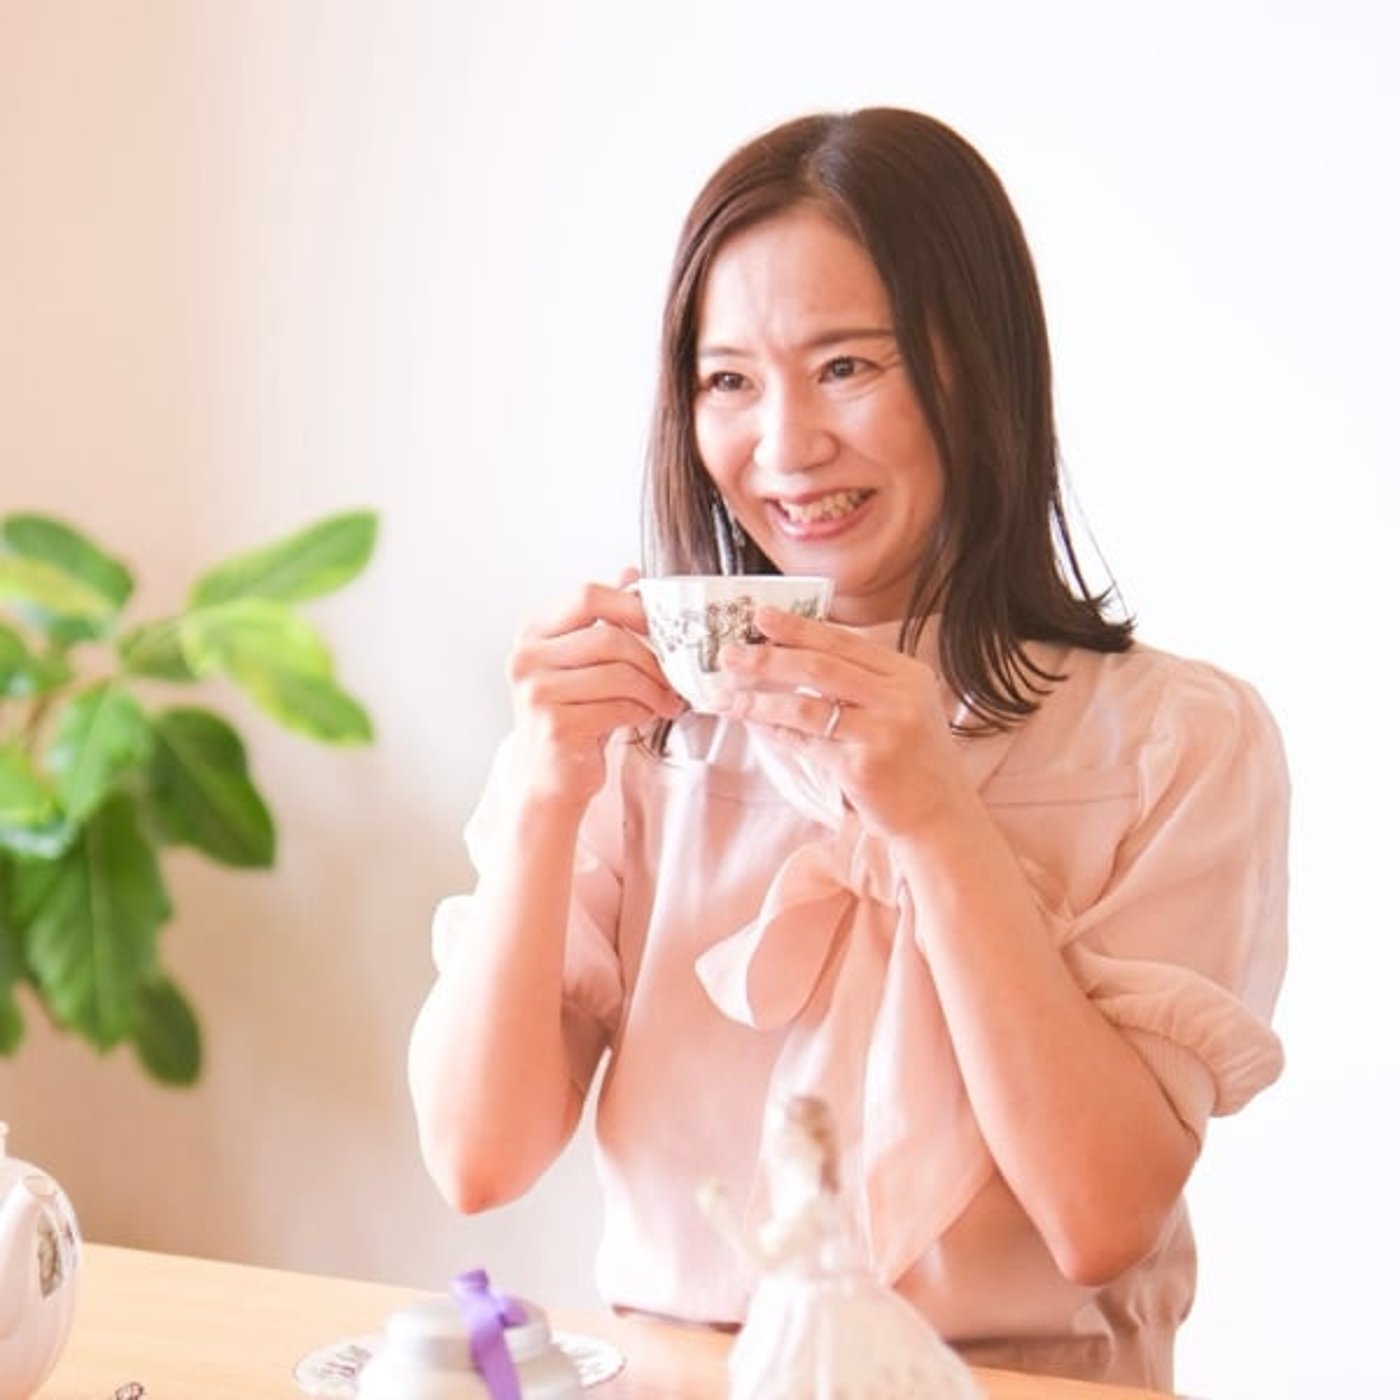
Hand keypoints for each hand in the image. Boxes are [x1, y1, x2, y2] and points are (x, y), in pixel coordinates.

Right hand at [508, 569, 684, 810]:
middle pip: (610, 638)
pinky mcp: (555, 727)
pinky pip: (618, 707)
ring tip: (665, 701)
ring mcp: (537, 693)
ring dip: (654, 690)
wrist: (548, 777)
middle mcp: (526, 659)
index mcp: (533, 633)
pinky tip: (645, 717)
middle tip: (673, 677)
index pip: (588, 596)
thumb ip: (603, 619)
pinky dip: (642, 712)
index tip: (659, 625)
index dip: (632, 606)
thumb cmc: (572, 715)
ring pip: (619, 674)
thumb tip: (631, 572)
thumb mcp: (584, 662)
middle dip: (652, 659)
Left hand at [713, 606, 969, 838]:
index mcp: (908, 675)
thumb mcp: (903, 707)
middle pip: (820, 667)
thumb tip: (797, 657)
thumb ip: (863, 682)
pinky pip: (806, 743)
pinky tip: (754, 725)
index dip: (798, 627)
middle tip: (729, 653)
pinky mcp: (862, 768)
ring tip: (727, 696)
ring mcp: (882, 733)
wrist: (940, 817)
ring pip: (805, 706)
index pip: (844, 642)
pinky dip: (775, 732)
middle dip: (768, 658)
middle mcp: (899, 698)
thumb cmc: (913, 760)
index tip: (760, 616)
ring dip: (760, 700)